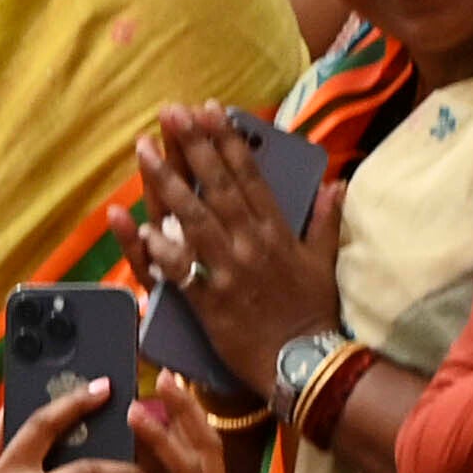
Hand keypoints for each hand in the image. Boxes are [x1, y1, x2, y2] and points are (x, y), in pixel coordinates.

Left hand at [138, 103, 349, 390]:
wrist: (304, 362)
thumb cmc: (312, 312)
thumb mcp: (323, 261)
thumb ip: (326, 220)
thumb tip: (336, 183)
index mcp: (276, 231)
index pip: (249, 176)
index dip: (228, 140)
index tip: (210, 110)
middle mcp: (251, 244)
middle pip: (217, 186)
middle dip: (193, 145)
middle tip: (171, 112)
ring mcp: (228, 271)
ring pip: (192, 218)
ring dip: (166, 182)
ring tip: (145, 150)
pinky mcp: (210, 302)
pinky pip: (180, 271)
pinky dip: (159, 249)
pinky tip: (136, 225)